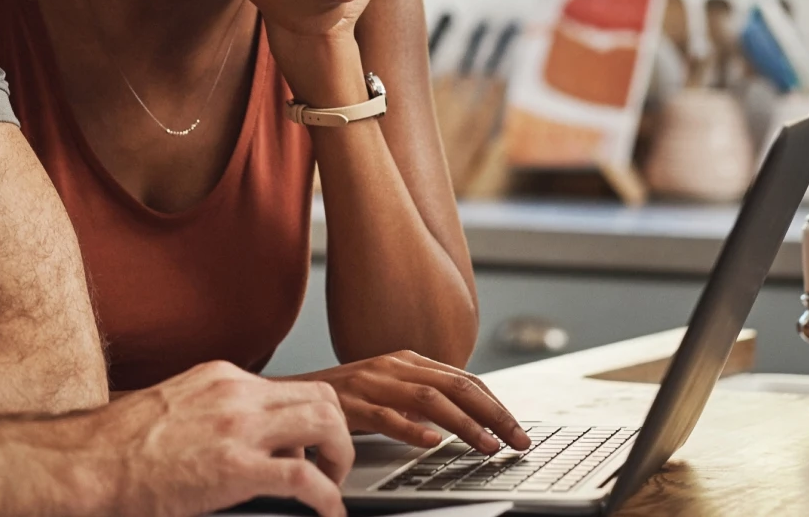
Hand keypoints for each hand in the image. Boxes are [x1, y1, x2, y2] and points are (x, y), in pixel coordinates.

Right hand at [93, 360, 354, 516]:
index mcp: (222, 378)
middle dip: (338, 434)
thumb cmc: (117, 446)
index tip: (309, 448)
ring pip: (325, 424)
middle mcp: (236, 393)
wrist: (87, 462)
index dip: (310, 421)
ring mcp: (238, 428)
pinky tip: (328, 513)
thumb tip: (235, 439)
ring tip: (333, 487)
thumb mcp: (176, 408)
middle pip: (321, 397)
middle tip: (332, 467)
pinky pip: (305, 479)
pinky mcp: (235, 468)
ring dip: (340, 458)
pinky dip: (328, 498)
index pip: (292, 387)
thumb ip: (213, 414)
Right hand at [290, 351, 530, 455]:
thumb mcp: (388, 390)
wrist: (290, 395)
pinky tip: (433, 443)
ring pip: (430, 400)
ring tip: (487, 446)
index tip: (517, 428)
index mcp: (407, 361)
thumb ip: (420, 397)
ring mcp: (372, 383)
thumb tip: (462, 416)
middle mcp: (394, 367)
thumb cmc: (343, 396)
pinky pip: (386, 416)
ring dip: (465, 425)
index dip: (495, 404)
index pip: (464, 379)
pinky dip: (412, 429)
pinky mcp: (351, 404)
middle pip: (456, 386)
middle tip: (517, 440)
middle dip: (493, 414)